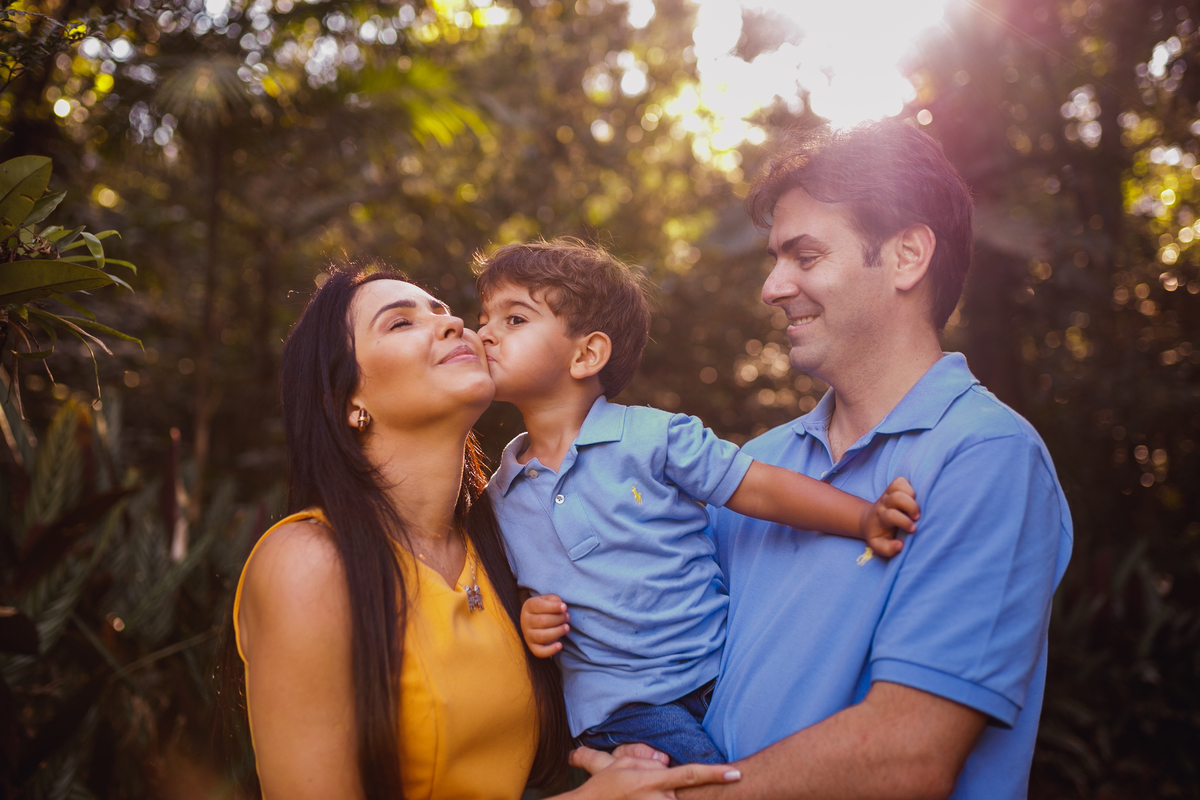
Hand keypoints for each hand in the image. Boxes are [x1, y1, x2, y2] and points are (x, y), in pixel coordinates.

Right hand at [520, 593, 569, 656]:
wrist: (535, 619)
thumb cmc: (545, 608)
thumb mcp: (548, 599)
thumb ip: (554, 599)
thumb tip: (562, 607)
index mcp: (528, 606)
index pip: (539, 606)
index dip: (553, 607)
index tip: (564, 607)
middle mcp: (525, 621)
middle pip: (542, 621)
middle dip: (559, 619)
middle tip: (567, 617)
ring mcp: (527, 635)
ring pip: (542, 636)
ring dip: (557, 632)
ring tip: (567, 627)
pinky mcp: (532, 647)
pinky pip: (539, 652)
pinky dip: (550, 650)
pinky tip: (560, 645)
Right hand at [569, 747, 740, 798]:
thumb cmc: (602, 788)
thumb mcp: (621, 764)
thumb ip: (647, 760)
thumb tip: (667, 762)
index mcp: (651, 781)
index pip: (690, 775)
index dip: (715, 774)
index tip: (736, 773)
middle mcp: (656, 799)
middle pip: (691, 795)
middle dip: (704, 792)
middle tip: (722, 782)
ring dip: (679, 795)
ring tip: (650, 787)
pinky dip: (668, 798)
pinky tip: (646, 795)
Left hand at [859, 477, 919, 556]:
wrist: (869, 521)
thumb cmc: (879, 535)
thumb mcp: (879, 546)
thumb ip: (888, 549)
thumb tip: (900, 545)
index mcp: (880, 518)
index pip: (890, 515)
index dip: (903, 521)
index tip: (912, 530)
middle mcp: (883, 504)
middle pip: (897, 497)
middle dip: (911, 506)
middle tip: (916, 517)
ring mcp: (887, 494)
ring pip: (898, 485)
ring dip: (911, 495)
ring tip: (915, 507)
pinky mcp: (892, 488)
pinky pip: (901, 480)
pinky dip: (909, 486)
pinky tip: (912, 498)